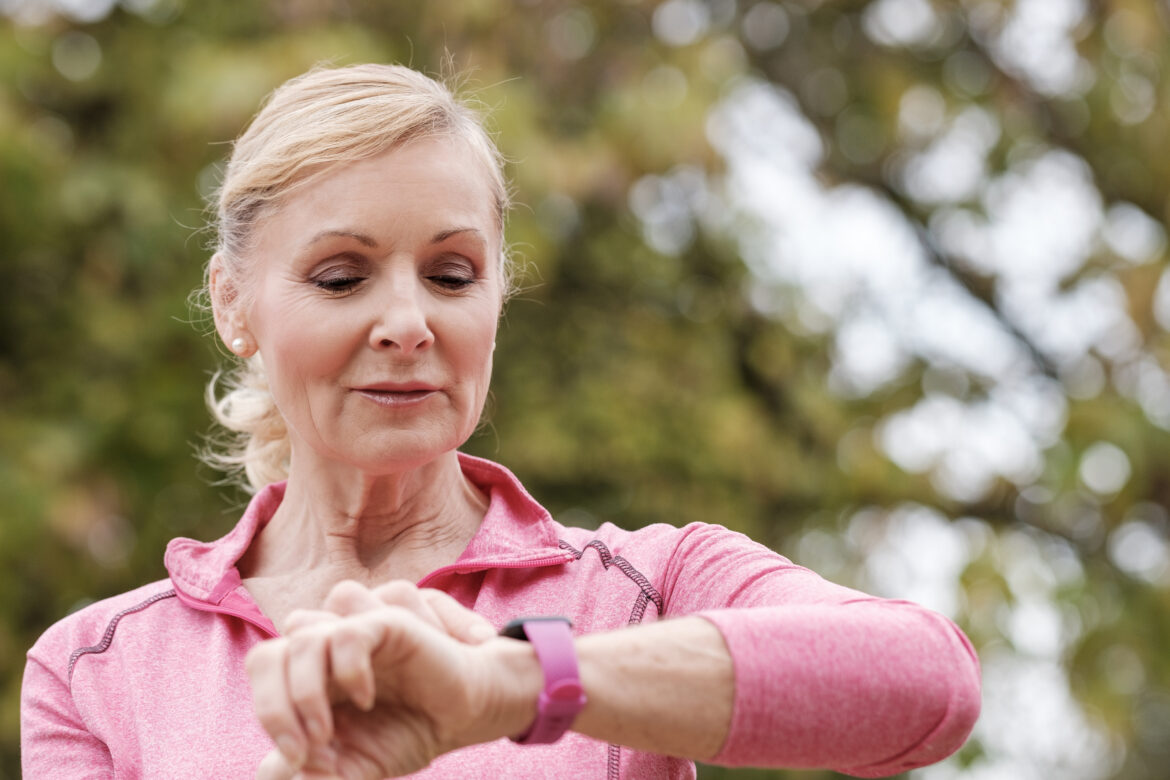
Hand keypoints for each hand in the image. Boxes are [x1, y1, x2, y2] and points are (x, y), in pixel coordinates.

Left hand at [248, 581, 529, 778]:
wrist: (468, 715)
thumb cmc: (410, 731)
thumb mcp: (356, 766)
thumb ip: (316, 769)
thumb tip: (271, 771)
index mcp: (312, 672)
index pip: (263, 668)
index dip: (266, 712)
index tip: (295, 759)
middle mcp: (328, 646)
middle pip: (268, 652)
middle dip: (274, 706)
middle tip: (304, 749)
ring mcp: (356, 631)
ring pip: (301, 632)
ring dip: (305, 689)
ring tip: (328, 733)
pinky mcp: (388, 624)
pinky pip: (347, 632)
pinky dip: (347, 669)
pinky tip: (365, 698)